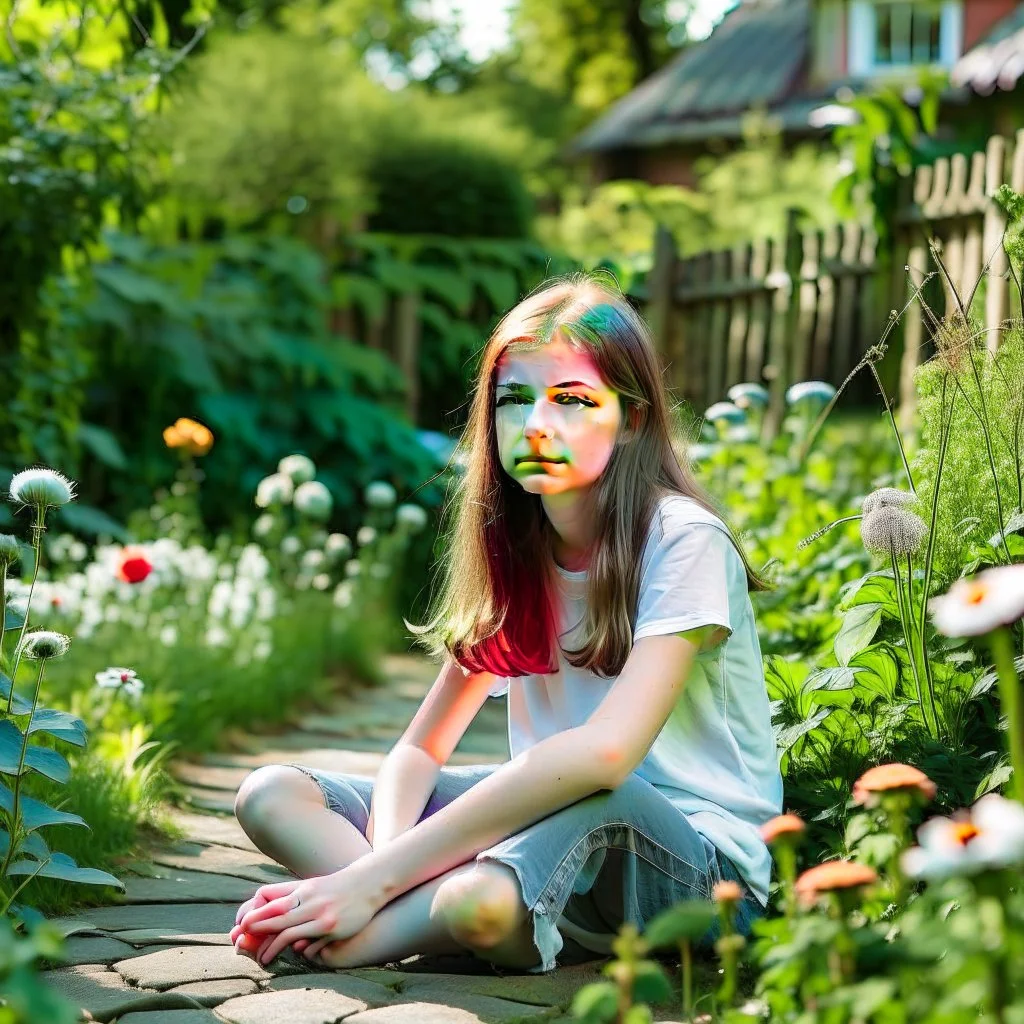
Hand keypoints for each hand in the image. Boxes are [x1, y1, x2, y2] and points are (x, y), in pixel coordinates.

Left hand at [236, 865, 382, 965]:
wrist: (368, 884)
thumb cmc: (333, 887)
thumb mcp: (310, 886)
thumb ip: (288, 896)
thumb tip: (263, 910)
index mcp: (303, 890)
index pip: (272, 901)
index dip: (255, 915)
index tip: (243, 926)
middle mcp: (311, 902)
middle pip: (278, 918)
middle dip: (257, 932)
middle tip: (241, 945)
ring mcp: (323, 917)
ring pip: (291, 934)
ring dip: (272, 948)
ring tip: (263, 960)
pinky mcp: (334, 930)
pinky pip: (312, 946)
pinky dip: (301, 950)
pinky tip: (298, 953)